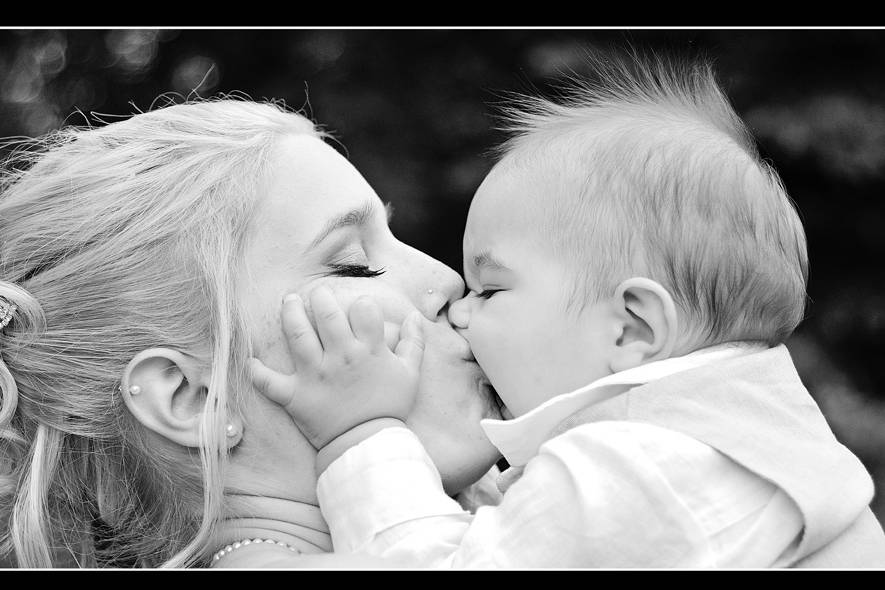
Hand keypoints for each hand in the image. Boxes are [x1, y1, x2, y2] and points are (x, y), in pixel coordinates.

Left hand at [248, 286, 424, 449]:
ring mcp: (316, 375)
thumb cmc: (390, 407)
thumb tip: (415, 316)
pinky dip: (257, 372)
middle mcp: (341, 357)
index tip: (358, 310)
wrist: (369, 445)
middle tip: (316, 294)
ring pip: (296, 334)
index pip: (364, 309)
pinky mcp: (296, 395)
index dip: (362, 304)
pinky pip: (270, 382)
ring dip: (290, 313)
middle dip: (320, 297)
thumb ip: (414, 343)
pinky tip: (251, 361)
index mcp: (369, 350)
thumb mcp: (410, 374)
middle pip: (326, 314)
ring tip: (289, 301)